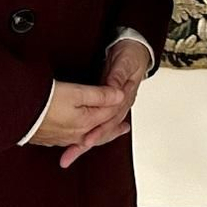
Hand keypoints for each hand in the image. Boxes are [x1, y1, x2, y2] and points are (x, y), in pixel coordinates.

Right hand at [27, 82, 126, 163]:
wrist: (15, 112)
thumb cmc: (44, 101)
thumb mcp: (77, 92)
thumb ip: (100, 95)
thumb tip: (119, 95)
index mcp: (86, 124)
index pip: (108, 115)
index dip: (117, 105)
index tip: (124, 101)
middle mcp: (76, 136)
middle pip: (100, 132)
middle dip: (112, 129)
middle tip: (124, 128)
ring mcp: (62, 139)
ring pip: (87, 138)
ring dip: (98, 134)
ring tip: (107, 132)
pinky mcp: (49, 138)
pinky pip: (72, 141)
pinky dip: (81, 138)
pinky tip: (79, 137)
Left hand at [58, 40, 148, 166]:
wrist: (136, 50)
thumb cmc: (131, 56)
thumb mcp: (125, 63)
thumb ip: (118, 76)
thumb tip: (113, 89)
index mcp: (125, 97)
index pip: (111, 119)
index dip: (99, 130)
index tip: (87, 140)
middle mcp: (120, 106)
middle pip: (103, 129)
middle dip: (87, 143)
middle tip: (71, 155)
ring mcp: (113, 107)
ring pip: (99, 129)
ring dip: (84, 143)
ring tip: (70, 156)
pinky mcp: (105, 106)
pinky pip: (95, 123)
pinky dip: (87, 134)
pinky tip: (77, 142)